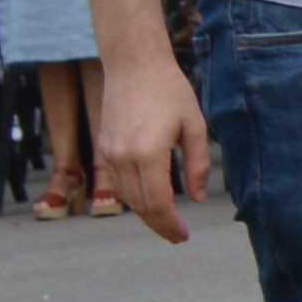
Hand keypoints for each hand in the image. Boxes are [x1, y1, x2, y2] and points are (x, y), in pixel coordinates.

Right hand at [90, 48, 213, 239]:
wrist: (134, 64)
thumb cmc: (169, 90)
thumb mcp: (194, 125)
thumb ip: (197, 165)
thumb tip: (196, 198)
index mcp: (149, 153)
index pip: (158, 203)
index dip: (171, 225)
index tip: (184, 236)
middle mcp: (124, 157)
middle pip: (140, 206)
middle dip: (160, 225)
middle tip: (177, 236)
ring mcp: (109, 153)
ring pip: (127, 197)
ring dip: (146, 213)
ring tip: (167, 220)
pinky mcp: (104, 147)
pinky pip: (118, 182)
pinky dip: (134, 196)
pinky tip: (150, 198)